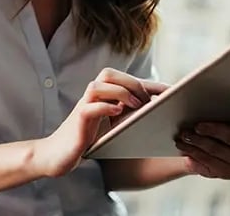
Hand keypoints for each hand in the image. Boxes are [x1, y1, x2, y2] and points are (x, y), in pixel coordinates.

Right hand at [31, 68, 167, 177]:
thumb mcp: (111, 126)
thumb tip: (156, 113)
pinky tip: (117, 113)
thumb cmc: (87, 140)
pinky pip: (89, 107)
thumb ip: (127, 116)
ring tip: (134, 105)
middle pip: (108, 74)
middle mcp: (91, 98)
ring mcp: (83, 108)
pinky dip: (105, 107)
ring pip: (97, 86)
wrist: (58, 155)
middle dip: (131, 83)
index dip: (149, 83)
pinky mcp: (78, 122)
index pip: (125, 80)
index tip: (171, 91)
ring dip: (119, 92)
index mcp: (101, 97)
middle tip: (147, 101)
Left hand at [175, 103, 229, 179]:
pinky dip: (193, 152)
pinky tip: (184, 146)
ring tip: (184, 134)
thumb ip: (219, 103)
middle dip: (212, 130)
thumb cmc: (218, 127)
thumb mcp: (221, 114)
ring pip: (216, 149)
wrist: (210, 153)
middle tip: (196, 126)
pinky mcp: (229, 172)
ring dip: (197, 141)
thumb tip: (195, 89)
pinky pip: (208, 161)